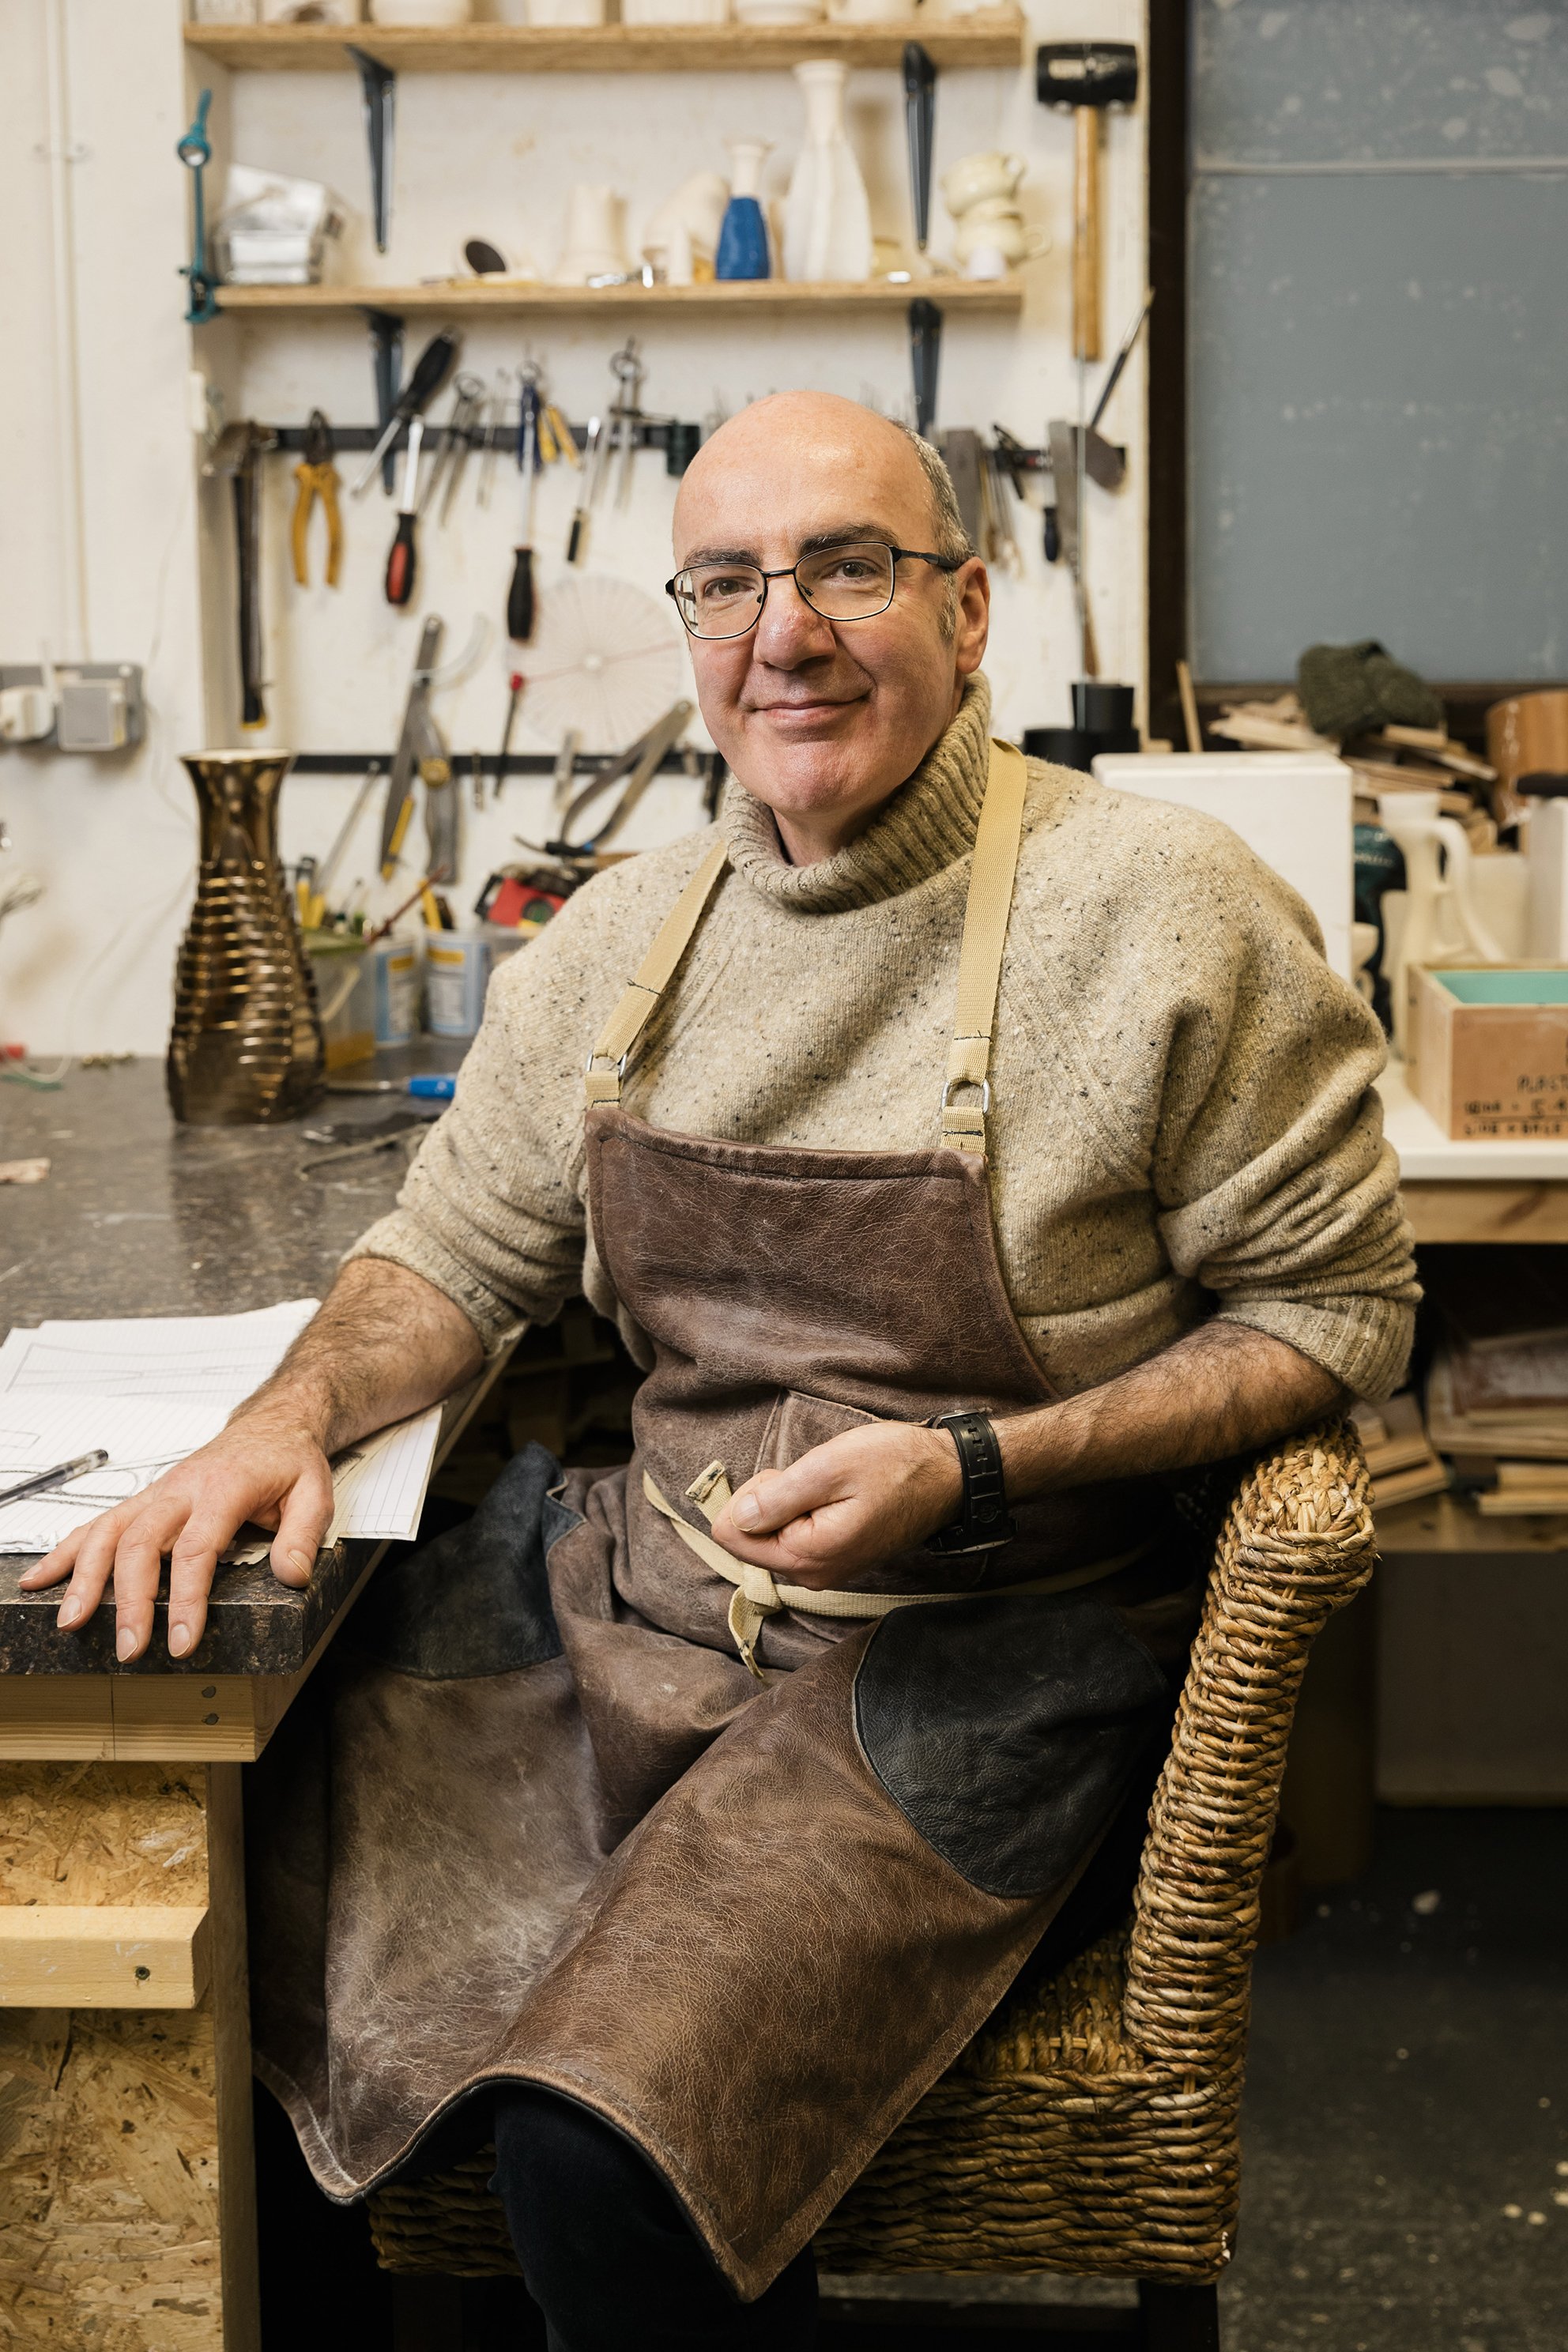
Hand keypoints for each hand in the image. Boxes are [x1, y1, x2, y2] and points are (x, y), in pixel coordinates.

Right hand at [16, 1410, 335, 1662]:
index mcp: (225, 1488)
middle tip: (129, 1647)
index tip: (181, 1641)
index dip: (186, 1598)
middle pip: (142, 1543)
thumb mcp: (315, 1492)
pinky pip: (99, 1524)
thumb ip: (302, 1536)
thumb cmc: (288, 1460)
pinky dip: (67, 1551)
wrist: (271, 1424)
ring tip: (69, 1621)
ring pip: (109, 1531)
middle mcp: (182, 1489)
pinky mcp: (145, 1501)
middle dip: (129, 1599)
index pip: (197, 1548)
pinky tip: (41, 1580)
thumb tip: (291, 1577)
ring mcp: (158, 1493)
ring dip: (84, 1577)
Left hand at [706, 1421, 961, 1590]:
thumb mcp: (829, 1468)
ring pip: (774, 1532)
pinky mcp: (838, 1557)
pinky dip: (805, 1507)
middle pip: (751, 1536)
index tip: (786, 1477)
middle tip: (813, 1477)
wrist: (948, 1476)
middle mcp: (813, 1574)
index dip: (751, 1495)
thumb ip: (776, 1497)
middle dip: (770, 1498)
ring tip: (830, 1484)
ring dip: (789, 1501)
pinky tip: (837, 1493)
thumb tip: (735, 1518)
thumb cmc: (895, 1466)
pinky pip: (797, 1533)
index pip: (733, 1535)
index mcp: (806, 1556)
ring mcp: (827, 1568)